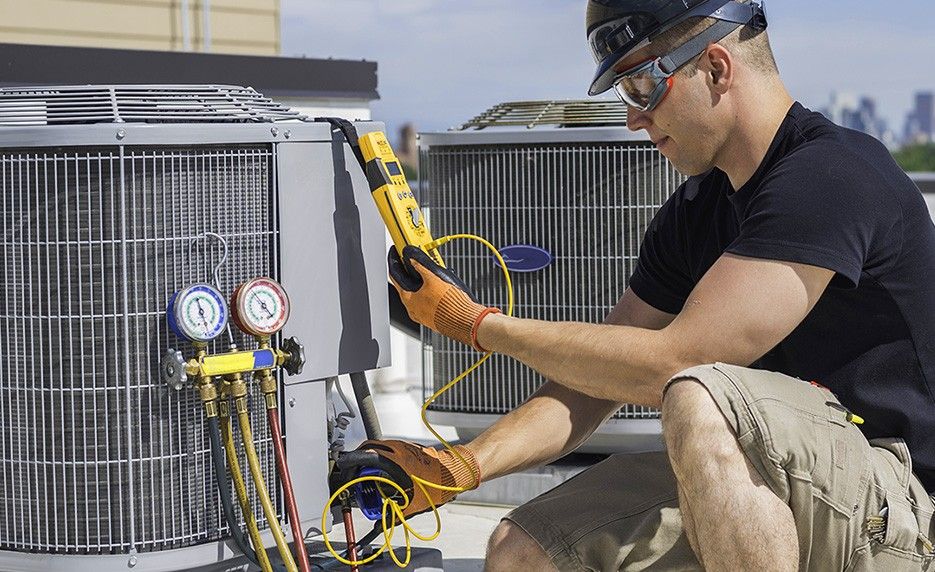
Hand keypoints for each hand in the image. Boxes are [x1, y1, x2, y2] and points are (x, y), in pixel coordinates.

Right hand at [352, 439, 480, 516]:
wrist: (456, 472)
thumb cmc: (438, 483)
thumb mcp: (413, 503)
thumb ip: (395, 513)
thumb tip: (383, 523)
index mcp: (393, 460)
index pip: (363, 454)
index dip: (350, 461)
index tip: (345, 468)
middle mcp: (397, 448)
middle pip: (368, 447)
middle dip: (358, 457)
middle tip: (354, 470)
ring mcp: (404, 446)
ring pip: (380, 445)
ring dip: (371, 456)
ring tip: (369, 471)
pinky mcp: (410, 447)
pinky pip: (390, 448)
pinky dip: (383, 456)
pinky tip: (386, 470)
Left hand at [388, 245, 499, 350]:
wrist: (465, 321)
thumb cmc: (449, 305)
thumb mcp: (433, 279)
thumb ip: (422, 267)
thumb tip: (414, 258)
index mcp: (408, 299)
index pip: (395, 276)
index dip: (395, 262)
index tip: (397, 254)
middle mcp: (413, 309)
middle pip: (406, 285)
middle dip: (411, 272)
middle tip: (415, 260)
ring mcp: (423, 314)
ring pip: (419, 294)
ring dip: (423, 282)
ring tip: (432, 272)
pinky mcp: (434, 317)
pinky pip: (429, 302)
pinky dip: (431, 292)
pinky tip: (440, 287)